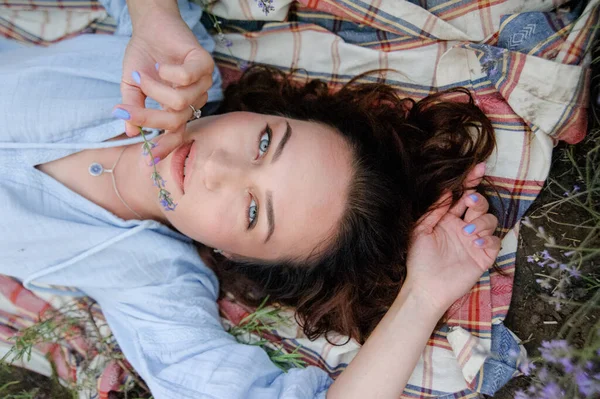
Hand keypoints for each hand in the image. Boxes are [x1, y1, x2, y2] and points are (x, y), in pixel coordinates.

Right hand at [114, 1, 214, 135]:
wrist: (150, 27)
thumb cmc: (143, 58)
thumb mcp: (132, 87)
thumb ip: (133, 109)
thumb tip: (131, 132)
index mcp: (179, 109)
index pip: (177, 133)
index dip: (164, 147)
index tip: (148, 159)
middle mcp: (194, 100)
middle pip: (176, 121)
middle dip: (148, 118)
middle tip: (127, 109)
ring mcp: (203, 83)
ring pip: (181, 102)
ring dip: (155, 90)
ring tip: (143, 76)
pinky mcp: (205, 64)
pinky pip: (187, 78)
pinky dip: (169, 73)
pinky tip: (161, 66)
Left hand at [405, 163, 500, 311]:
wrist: (426, 287)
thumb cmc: (419, 260)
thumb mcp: (421, 230)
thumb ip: (434, 210)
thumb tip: (447, 190)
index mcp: (447, 218)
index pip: (462, 195)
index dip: (471, 181)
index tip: (480, 167)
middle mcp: (463, 226)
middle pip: (480, 204)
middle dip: (478, 200)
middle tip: (469, 203)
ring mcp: (475, 241)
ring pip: (490, 220)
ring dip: (481, 222)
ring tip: (468, 233)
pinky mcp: (484, 256)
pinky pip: (495, 241)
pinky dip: (489, 239)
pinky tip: (476, 244)